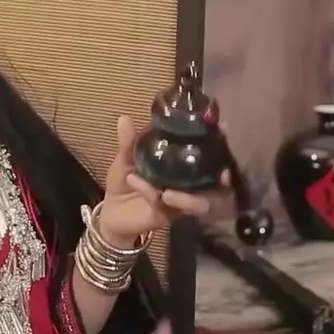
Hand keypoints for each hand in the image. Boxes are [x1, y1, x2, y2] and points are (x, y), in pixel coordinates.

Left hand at [96, 115, 227, 246]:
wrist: (110, 211)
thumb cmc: (123, 182)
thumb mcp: (125, 159)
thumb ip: (129, 142)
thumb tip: (124, 118)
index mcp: (179, 161)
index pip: (204, 150)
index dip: (217, 140)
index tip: (223, 127)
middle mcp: (186, 180)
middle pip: (214, 179)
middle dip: (220, 175)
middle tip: (222, 171)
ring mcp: (181, 199)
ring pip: (200, 202)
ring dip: (187, 198)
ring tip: (167, 193)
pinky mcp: (170, 215)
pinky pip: (169, 206)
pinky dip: (152, 193)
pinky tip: (138, 183)